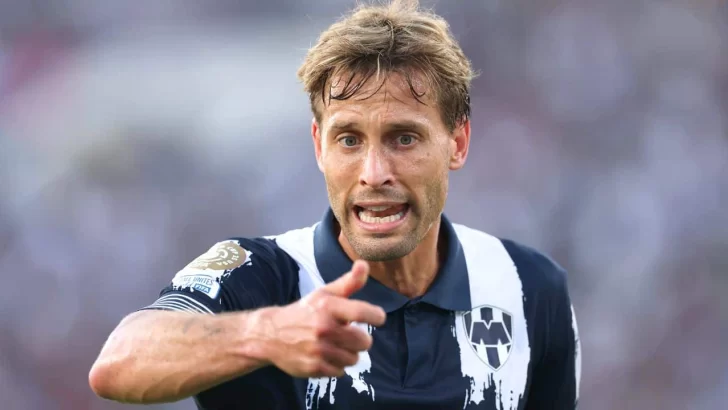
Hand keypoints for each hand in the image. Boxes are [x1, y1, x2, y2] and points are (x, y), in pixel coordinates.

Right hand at [263, 260, 385, 377]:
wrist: (271, 334)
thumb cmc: (305, 312)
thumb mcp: (324, 294)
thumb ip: (349, 282)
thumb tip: (364, 263)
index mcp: (328, 307)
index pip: (363, 312)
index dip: (376, 316)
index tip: (377, 318)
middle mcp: (324, 328)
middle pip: (364, 341)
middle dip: (359, 338)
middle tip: (348, 334)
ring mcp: (318, 349)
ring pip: (354, 358)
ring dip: (348, 353)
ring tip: (335, 345)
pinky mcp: (314, 368)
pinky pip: (340, 371)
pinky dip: (336, 365)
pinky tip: (325, 356)